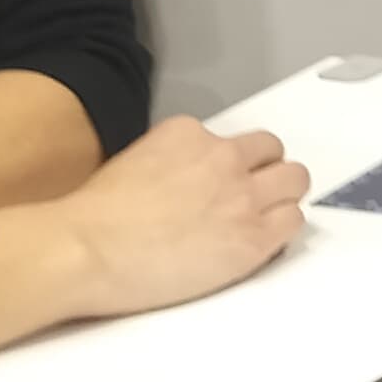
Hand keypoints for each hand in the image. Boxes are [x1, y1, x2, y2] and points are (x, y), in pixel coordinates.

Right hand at [51, 116, 312, 317]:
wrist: (87, 249)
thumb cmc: (93, 220)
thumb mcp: (132, 162)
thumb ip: (170, 164)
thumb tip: (183, 185)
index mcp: (188, 133)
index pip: (230, 139)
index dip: (226, 165)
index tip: (215, 185)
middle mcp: (222, 156)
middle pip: (272, 152)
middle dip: (265, 172)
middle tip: (250, 197)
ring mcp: (242, 195)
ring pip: (295, 180)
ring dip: (282, 197)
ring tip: (263, 219)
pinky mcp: (253, 237)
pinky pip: (293, 221)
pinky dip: (282, 229)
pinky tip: (261, 243)